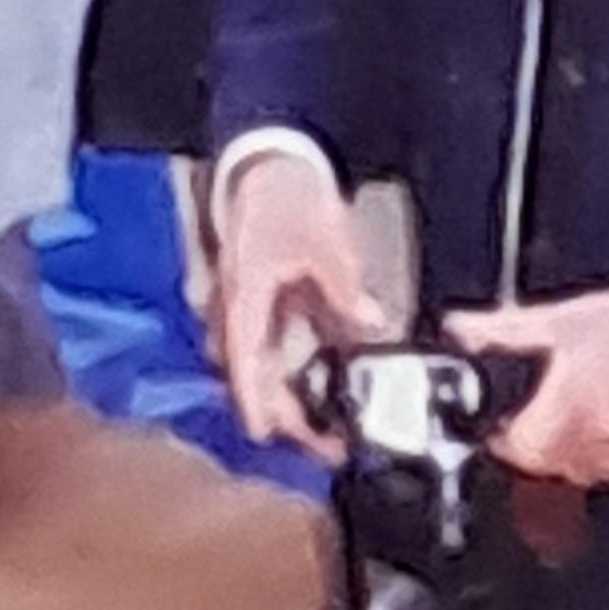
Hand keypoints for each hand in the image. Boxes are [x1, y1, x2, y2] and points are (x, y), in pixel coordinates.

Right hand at [212, 150, 383, 451]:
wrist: (273, 163)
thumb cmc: (286, 196)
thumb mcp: (323, 238)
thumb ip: (344, 285)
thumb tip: (369, 324)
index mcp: (243, 294)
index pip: (243, 356)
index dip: (254, 397)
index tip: (264, 434)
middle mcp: (239, 311)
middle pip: (254, 375)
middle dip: (286, 415)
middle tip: (325, 447)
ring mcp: (252, 312)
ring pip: (267, 369)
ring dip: (295, 399)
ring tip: (334, 431)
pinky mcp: (269, 308)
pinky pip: (284, 351)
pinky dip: (306, 373)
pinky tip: (340, 388)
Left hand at [448, 286, 608, 495]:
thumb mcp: (568, 320)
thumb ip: (505, 331)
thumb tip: (460, 330)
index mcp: (568, 410)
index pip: (513, 450)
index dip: (505, 431)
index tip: (512, 414)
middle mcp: (595, 446)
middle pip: (542, 466)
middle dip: (539, 438)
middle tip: (555, 402)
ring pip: (577, 472)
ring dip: (574, 446)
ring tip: (594, 402)